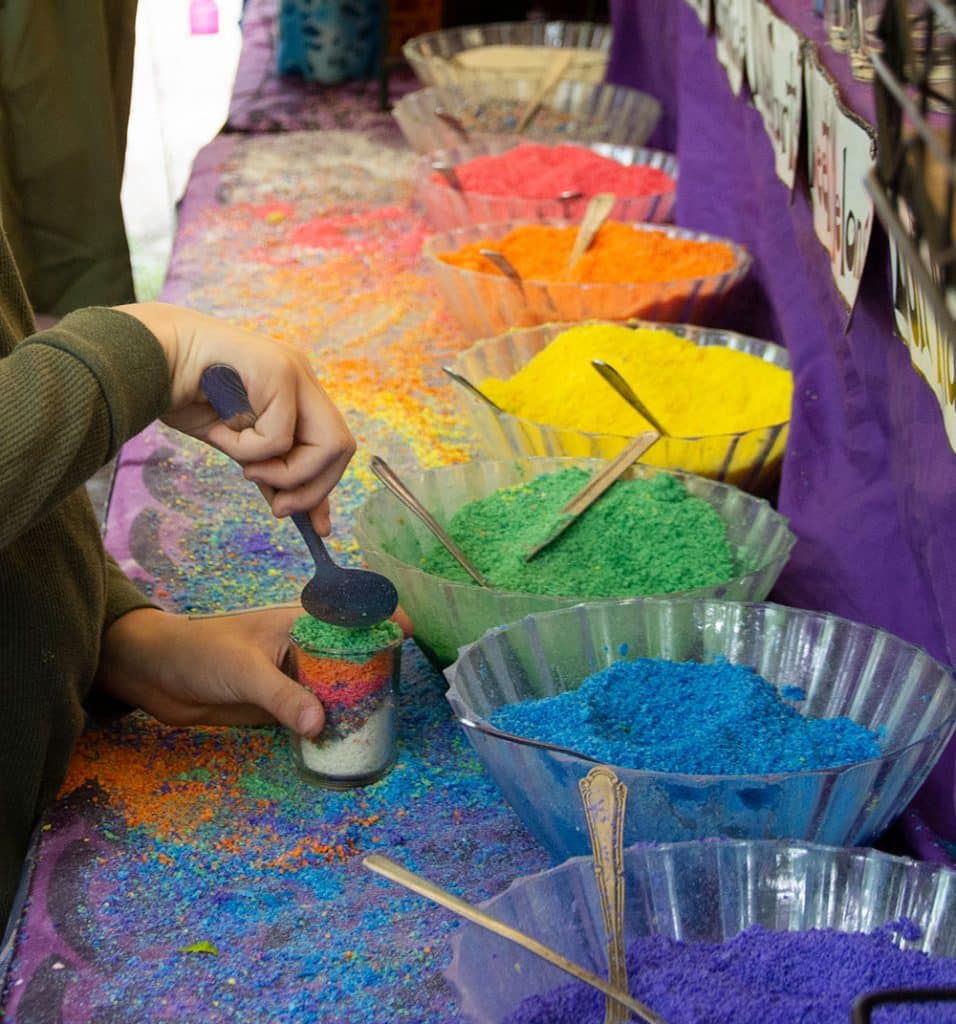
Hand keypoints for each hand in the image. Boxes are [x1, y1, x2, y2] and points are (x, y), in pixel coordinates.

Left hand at [94, 606, 413, 735]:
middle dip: (378, 671)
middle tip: (396, 699)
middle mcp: (305, 647)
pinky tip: (347, 741)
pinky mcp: (282, 705)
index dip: (383, 617)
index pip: (352, 611)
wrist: (157, 676)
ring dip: (357, 703)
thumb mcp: (244, 671)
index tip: (408, 636)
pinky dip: (333, 724)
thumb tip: (320, 725)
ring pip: (338, 687)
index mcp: (301, 622)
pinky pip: (317, 713)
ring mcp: (295, 677)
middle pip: (354, 654)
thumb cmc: (201, 654)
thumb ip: (282, 697)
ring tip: (381, 725)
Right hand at [115, 301, 353, 534]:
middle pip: (342, 447)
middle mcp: (303, 378)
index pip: (334, 446)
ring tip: (246, 468)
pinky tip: (221, 431)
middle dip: (314, 489)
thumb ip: (272, 473)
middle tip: (278, 507)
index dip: (325, 488)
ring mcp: (294, 371)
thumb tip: (298, 514)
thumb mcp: (240, 445)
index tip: (313, 526)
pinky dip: (248, 449)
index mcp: (299, 393)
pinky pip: (279, 437)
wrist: (146, 359)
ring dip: (284, 472)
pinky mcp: (278, 371)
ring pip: (325, 444)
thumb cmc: (187, 398)